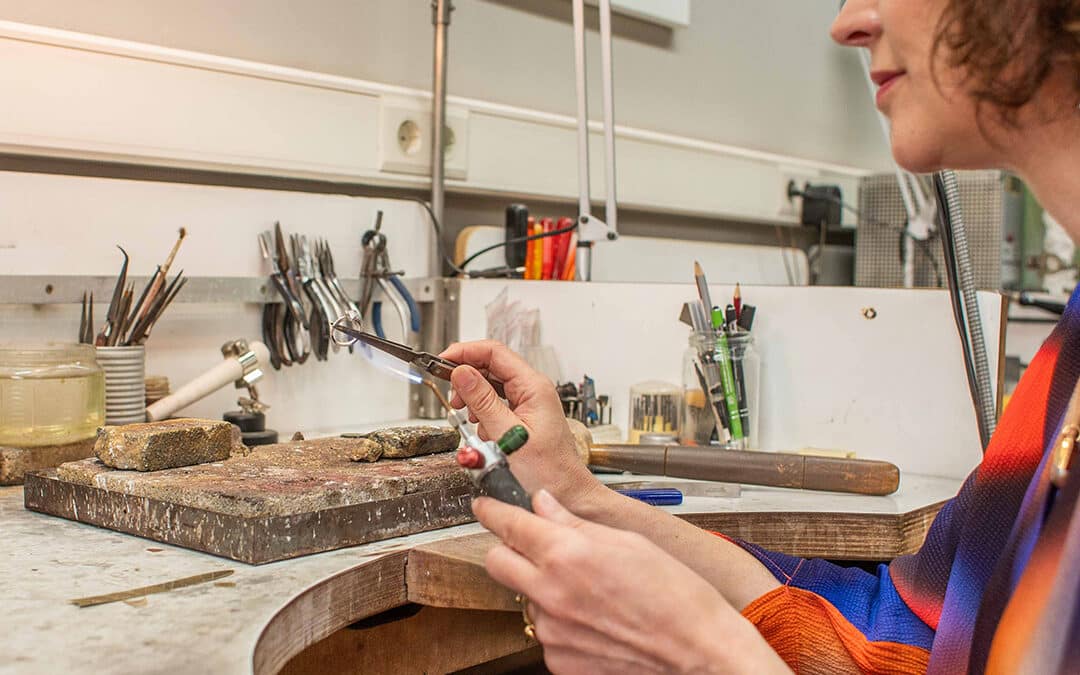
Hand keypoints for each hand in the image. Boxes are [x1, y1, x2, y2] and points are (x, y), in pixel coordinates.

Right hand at [440, 340, 600, 507]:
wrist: (568, 495)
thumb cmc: (549, 472)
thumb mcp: (507, 436)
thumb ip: (482, 402)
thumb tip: (461, 374)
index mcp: (533, 387)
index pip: (494, 352)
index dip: (465, 353)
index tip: (442, 362)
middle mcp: (533, 390)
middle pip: (491, 367)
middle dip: (467, 379)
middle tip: (452, 395)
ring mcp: (529, 403)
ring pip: (492, 387)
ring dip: (474, 399)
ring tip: (468, 416)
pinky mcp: (524, 417)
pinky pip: (497, 405)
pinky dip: (483, 414)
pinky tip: (482, 429)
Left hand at [474, 490, 789, 673]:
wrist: (698, 652)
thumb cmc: (675, 595)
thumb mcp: (627, 542)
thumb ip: (576, 523)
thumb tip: (544, 504)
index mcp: (566, 554)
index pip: (509, 523)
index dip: (493, 510)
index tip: (485, 505)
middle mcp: (550, 593)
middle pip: (497, 562)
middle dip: (506, 548)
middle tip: (529, 543)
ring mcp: (551, 631)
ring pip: (526, 598)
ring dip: (544, 588)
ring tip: (590, 592)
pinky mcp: (558, 660)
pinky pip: (547, 631)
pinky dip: (562, 622)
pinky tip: (595, 619)